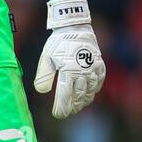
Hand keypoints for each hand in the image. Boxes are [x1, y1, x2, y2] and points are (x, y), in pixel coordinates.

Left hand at [33, 0, 105, 118]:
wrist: (75, 26)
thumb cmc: (58, 43)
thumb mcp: (46, 58)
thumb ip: (44, 76)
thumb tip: (41, 91)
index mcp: (69, 72)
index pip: (65, 97)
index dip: (61, 108)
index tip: (57, 115)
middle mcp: (83, 73)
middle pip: (78, 97)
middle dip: (72, 106)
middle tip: (67, 111)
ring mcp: (93, 69)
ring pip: (90, 92)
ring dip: (83, 101)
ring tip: (77, 105)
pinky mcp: (99, 65)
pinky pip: (98, 82)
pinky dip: (94, 89)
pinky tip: (90, 93)